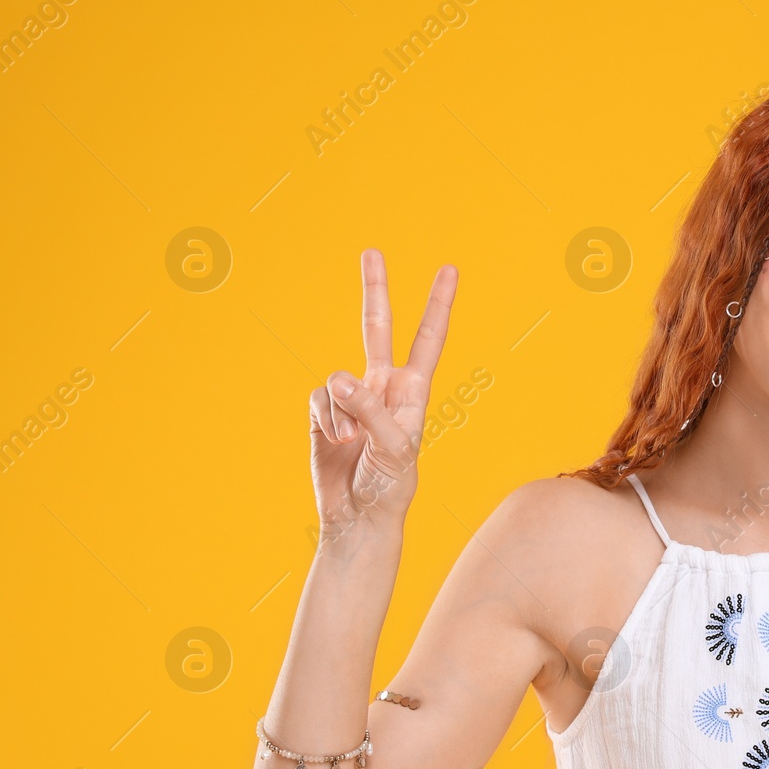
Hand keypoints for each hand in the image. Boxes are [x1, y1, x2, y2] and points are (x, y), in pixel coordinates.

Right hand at [308, 249, 456, 541]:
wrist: (359, 517)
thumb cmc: (390, 485)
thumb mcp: (394, 448)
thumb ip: (370, 410)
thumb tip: (340, 380)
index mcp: (412, 391)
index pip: (428, 339)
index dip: (438, 305)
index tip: (449, 270)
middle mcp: (383, 386)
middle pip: (377, 328)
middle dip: (375, 290)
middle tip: (372, 251)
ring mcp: (351, 397)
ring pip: (337, 379)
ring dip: (343, 412)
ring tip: (354, 442)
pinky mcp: (324, 412)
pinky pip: (319, 399)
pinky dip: (327, 421)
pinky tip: (336, 442)